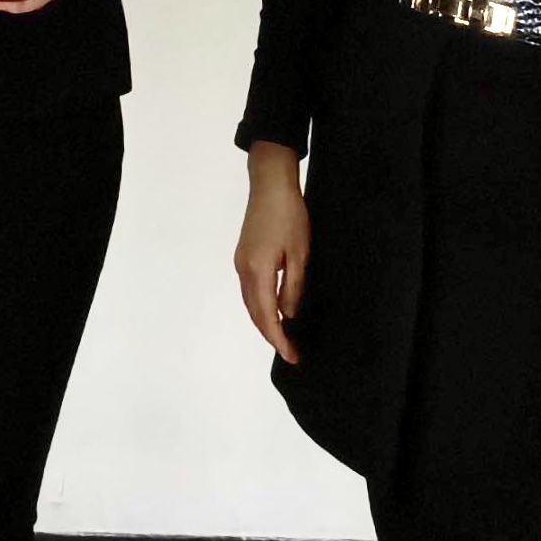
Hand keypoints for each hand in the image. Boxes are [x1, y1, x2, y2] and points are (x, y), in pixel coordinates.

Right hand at [234, 144, 307, 363]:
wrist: (270, 186)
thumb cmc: (289, 216)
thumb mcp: (299, 254)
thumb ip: (292, 287)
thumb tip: (289, 313)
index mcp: (257, 270)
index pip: (267, 315)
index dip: (278, 339)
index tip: (291, 355)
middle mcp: (243, 270)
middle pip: (254, 313)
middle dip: (271, 335)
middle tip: (290, 353)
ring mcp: (241, 262)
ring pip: (250, 302)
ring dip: (265, 322)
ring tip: (284, 337)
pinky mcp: (244, 256)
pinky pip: (251, 290)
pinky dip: (261, 306)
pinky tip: (275, 310)